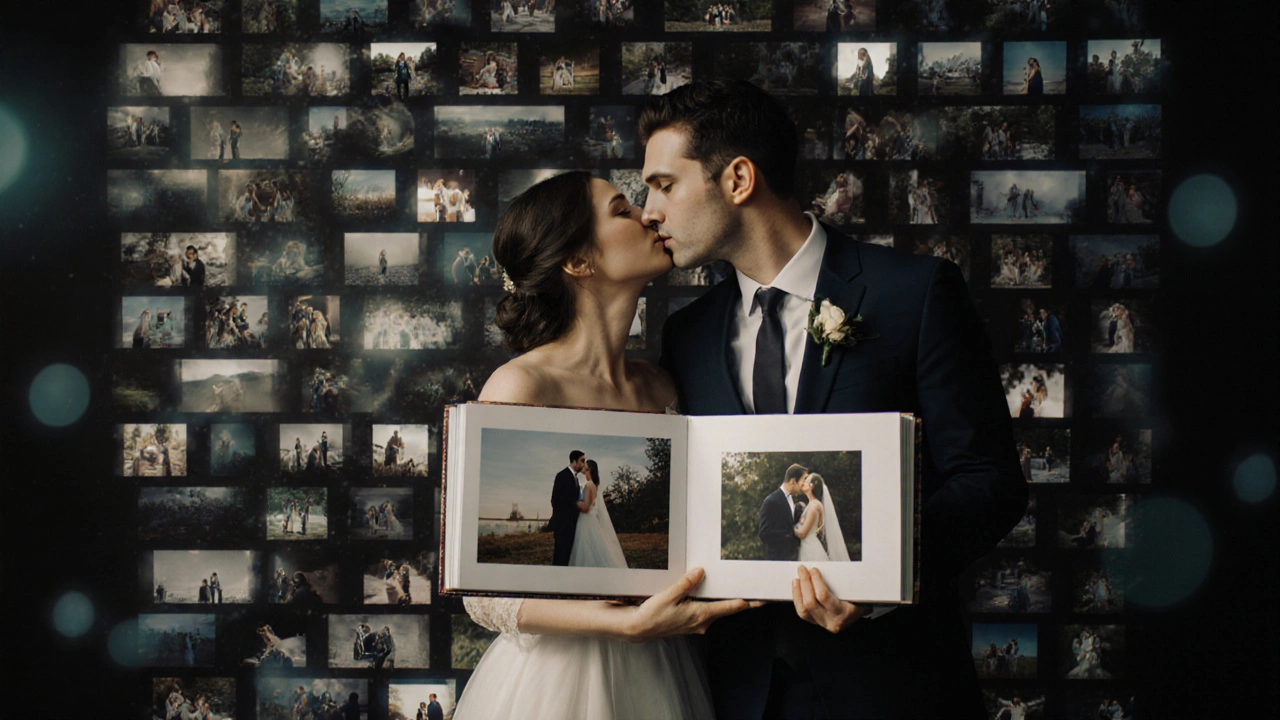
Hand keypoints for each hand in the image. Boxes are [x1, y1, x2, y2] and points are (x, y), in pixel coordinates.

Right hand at [624, 567, 761, 642]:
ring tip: (736, 591)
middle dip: (741, 601)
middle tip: (757, 594)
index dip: (748, 603)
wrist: (638, 629)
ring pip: (717, 611)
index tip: (762, 600)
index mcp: (700, 614)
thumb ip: (686, 584)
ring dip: (726, 602)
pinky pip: (707, 611)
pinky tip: (710, 595)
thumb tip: (701, 572)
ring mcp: (696, 624)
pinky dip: (713, 604)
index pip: (730, 607)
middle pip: (727, 610)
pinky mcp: (690, 623)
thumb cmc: (652, 615)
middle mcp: (702, 622)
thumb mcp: (668, 596)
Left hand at [791, 565, 869, 633]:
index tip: (813, 570)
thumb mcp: (859, 592)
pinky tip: (796, 589)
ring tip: (797, 579)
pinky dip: (797, 600)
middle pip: (811, 603)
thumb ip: (850, 583)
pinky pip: (803, 613)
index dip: (815, 581)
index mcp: (845, 613)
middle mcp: (833, 621)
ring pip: (803, 610)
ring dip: (798, 592)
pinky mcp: (816, 623)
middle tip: (802, 570)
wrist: (860, 615)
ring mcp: (823, 624)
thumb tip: (838, 569)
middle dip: (804, 583)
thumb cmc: (860, 601)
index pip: (823, 596)